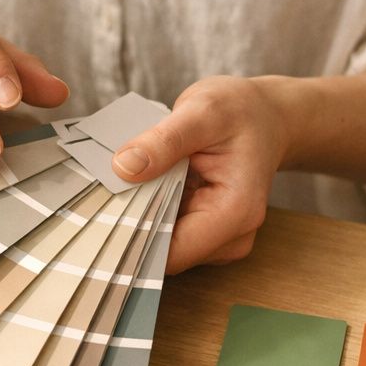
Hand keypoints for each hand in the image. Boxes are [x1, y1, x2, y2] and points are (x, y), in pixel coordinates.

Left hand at [111, 77, 289, 273]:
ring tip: (122, 186)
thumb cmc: (240, 111)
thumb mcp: (202, 112)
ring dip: (139, 219)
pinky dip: (149, 214)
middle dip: (132, 227)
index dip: (134, 238)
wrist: (265, 117)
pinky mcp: (207, 234)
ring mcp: (220, 240)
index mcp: (235, 212)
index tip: (99, 216)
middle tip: (100, 195)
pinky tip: (139, 189)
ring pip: (161, 245)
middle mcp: (232, 237)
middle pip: (164, 253)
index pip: (172, 252)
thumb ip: (164, 141)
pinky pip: (166, 233)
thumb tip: (123, 167)